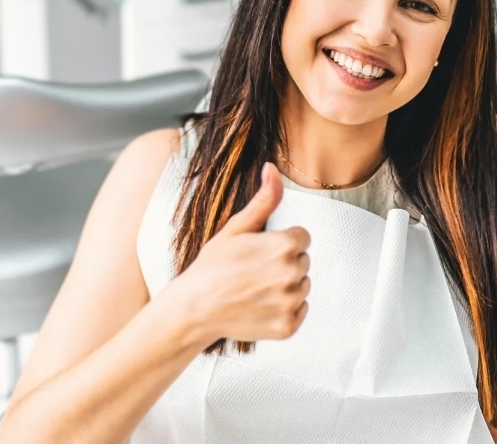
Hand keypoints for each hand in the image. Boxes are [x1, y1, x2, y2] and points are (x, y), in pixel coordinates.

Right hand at [174, 162, 310, 344]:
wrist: (193, 309)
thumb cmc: (211, 267)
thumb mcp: (236, 228)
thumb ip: (264, 200)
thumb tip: (272, 169)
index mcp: (284, 245)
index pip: (302, 237)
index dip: (279, 242)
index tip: (259, 252)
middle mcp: (292, 273)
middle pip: (303, 261)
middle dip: (283, 263)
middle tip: (253, 271)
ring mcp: (291, 302)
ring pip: (302, 286)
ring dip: (285, 287)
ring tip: (255, 288)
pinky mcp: (288, 326)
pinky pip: (301, 311)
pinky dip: (285, 310)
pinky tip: (260, 306)